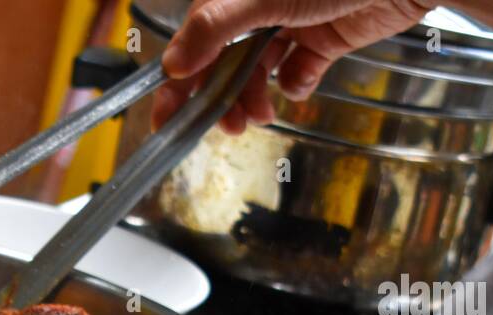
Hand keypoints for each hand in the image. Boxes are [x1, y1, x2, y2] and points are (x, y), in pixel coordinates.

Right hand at [151, 0, 433, 133]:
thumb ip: (215, 28)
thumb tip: (173, 63)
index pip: (196, 40)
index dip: (181, 80)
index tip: (167, 116)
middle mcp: (260, 7)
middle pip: (225, 61)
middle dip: (221, 97)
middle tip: (222, 126)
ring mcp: (293, 23)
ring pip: (259, 71)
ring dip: (254, 98)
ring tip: (260, 116)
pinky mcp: (325, 39)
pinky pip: (299, 71)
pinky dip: (297, 84)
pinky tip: (301, 83)